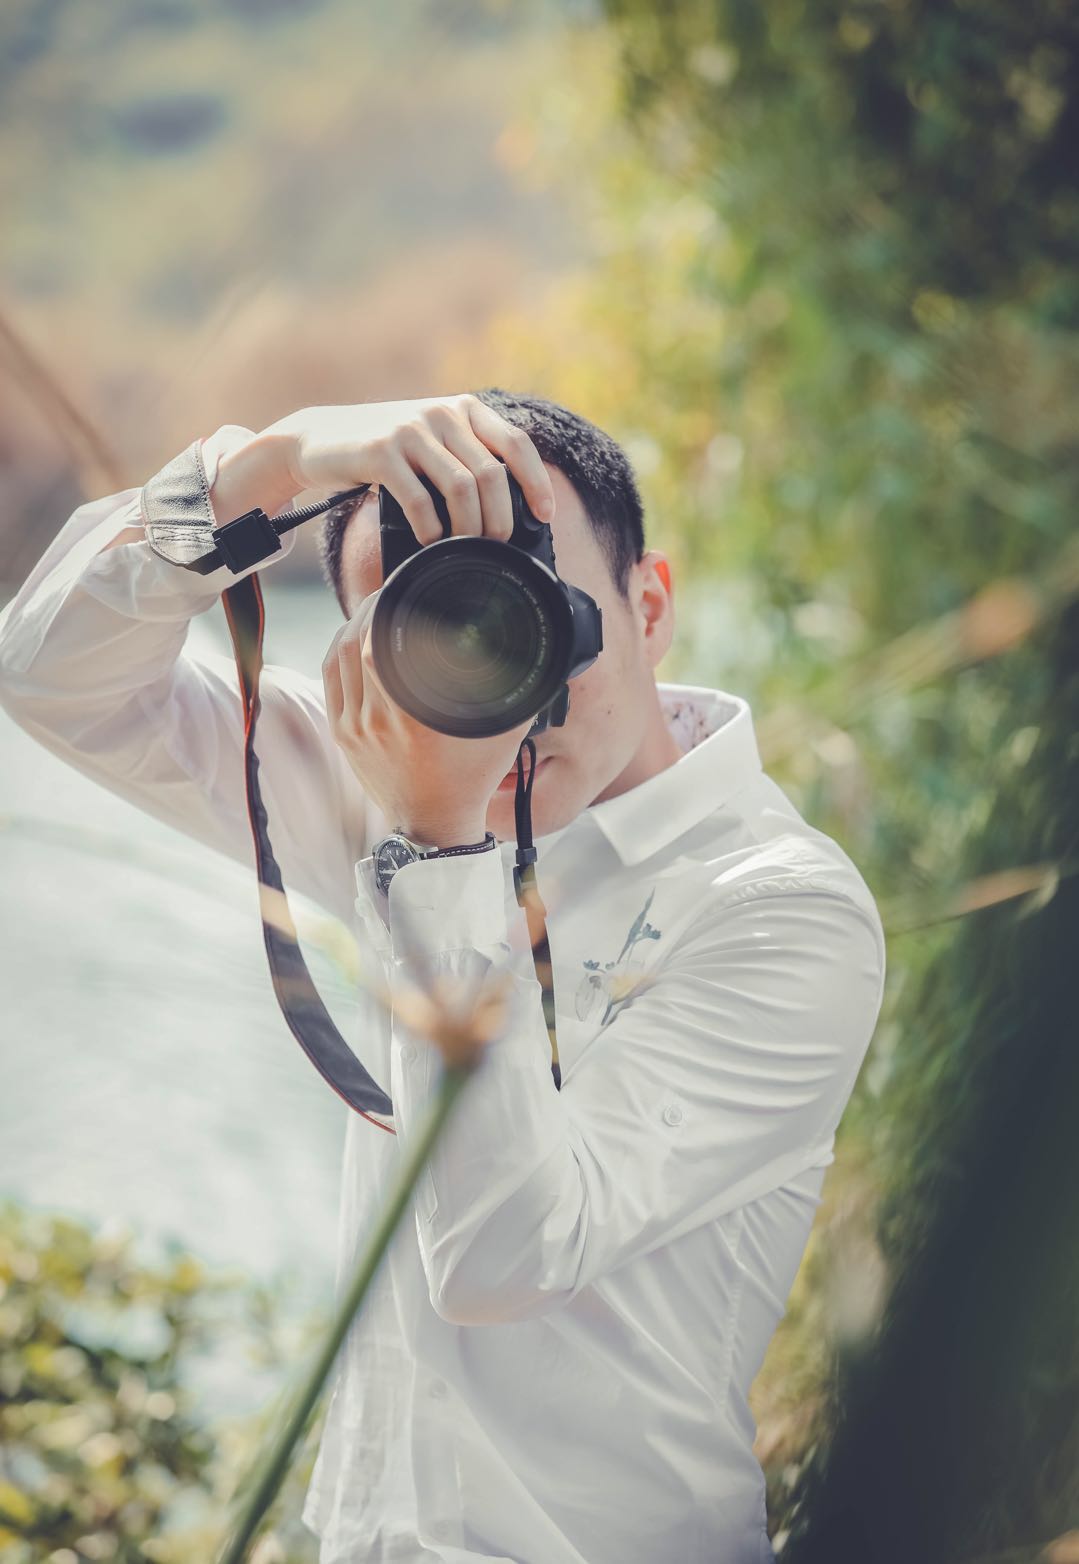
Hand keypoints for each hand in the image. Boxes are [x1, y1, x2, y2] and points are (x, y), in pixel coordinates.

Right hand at [263, 393, 556, 540]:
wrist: (317, 439)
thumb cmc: (384, 453)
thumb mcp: (431, 442)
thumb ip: (465, 459)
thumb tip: (508, 513)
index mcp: (463, 408)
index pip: (517, 443)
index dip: (537, 483)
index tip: (545, 516)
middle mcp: (441, 413)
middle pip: (493, 475)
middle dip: (501, 519)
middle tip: (497, 547)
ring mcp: (411, 430)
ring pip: (463, 488)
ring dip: (470, 528)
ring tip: (467, 549)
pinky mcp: (381, 452)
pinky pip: (420, 499)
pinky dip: (431, 529)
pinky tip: (430, 542)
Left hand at [322, 590, 535, 847]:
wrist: (435, 825)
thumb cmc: (472, 779)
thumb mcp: (503, 730)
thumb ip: (516, 687)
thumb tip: (535, 645)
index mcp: (412, 717)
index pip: (377, 641)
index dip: (384, 605)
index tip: (401, 586)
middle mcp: (375, 720)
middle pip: (353, 641)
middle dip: (368, 608)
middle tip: (389, 590)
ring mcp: (353, 728)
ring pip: (337, 657)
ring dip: (351, 625)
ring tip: (373, 608)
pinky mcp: (342, 734)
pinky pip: (331, 679)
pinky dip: (339, 650)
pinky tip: (354, 636)